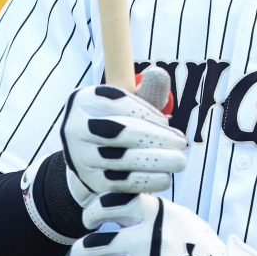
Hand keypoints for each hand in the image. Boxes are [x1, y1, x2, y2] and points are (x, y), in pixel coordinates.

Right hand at [61, 67, 187, 204]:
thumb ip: (147, 90)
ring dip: (153, 161)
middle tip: (182, 142)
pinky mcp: (89, 181)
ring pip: (119, 159)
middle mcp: (74, 127)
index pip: (117, 102)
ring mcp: (79, 156)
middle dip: (154, 137)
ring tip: (179, 161)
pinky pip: (118, 182)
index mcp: (83, 99)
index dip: (146, 111)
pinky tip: (165, 178)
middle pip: (117, 131)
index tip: (168, 122)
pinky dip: (144, 181)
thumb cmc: (121, 121)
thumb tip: (159, 73)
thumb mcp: (131, 104)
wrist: (96, 155)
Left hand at [70, 193, 256, 255]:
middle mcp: (146, 240)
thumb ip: (150, 211)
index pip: (106, 204)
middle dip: (80, 253)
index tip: (90, 222)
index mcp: (154, 214)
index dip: (91, 213)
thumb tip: (114, 204)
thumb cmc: (200, 249)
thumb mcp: (179, 219)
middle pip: (91, 246)